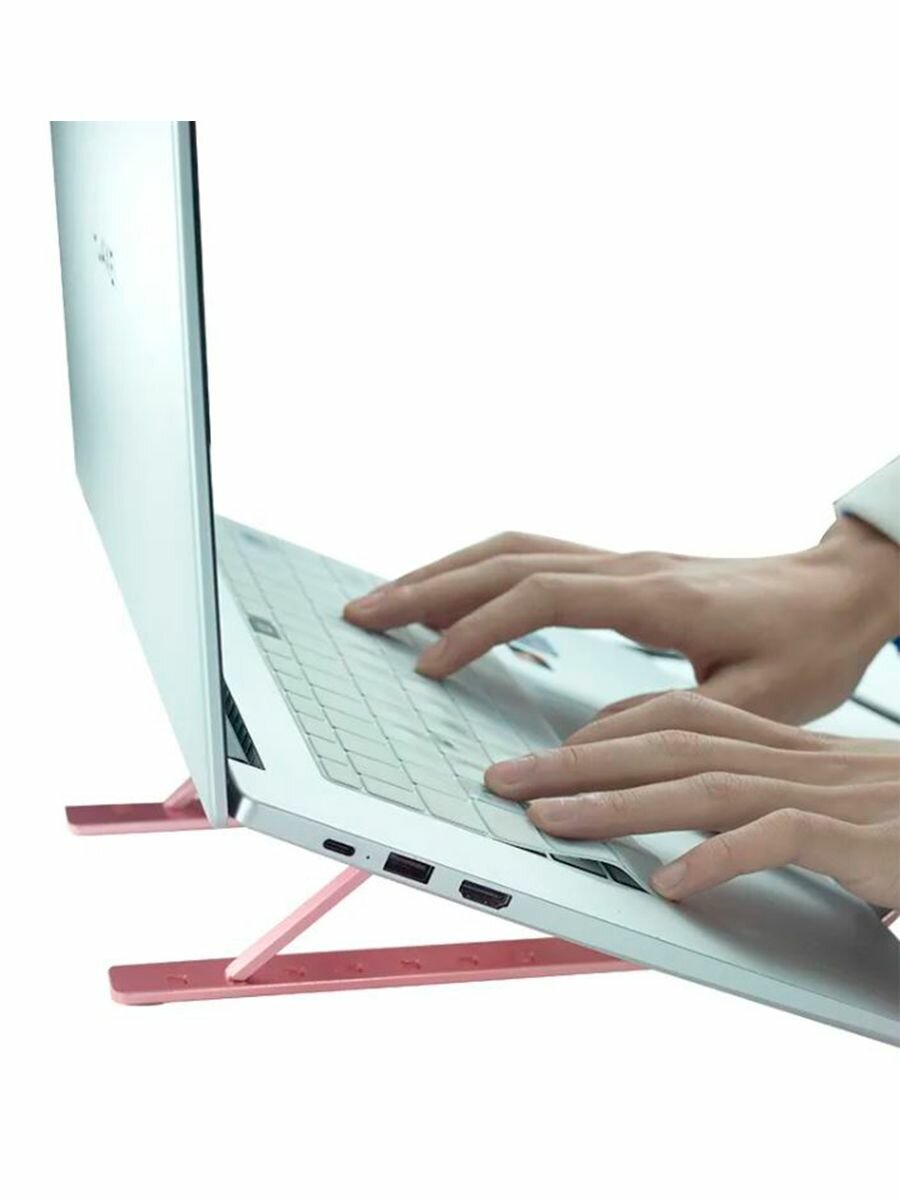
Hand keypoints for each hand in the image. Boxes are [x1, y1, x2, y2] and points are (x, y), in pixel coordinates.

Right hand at [344, 519, 899, 722]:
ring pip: (515, 547)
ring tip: (387, 600)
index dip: (477, 626)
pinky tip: (455, 597)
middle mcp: (632, 568)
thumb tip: (583, 743)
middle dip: (427, 585)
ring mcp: (625, 562)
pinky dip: (480, 571)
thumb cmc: (811, 646)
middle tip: (363, 614)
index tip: (428, 664)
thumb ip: (674, 725)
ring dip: (444, 570)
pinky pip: (535, 556)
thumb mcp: (761, 701)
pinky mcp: (623, 571)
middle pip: (508, 557)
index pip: (543, 595)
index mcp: (660, 598)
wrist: (841, 591)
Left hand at [483, 692, 899, 906]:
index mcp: (787, 746)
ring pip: (706, 784)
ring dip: (620, 805)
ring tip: (550, 822)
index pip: (683, 716)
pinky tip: (672, 884)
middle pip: (670, 744)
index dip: (609, 729)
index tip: (551, 750)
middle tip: (506, 780)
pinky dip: (721, 858)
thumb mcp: (830, 805)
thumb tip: (683, 834)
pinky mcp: (868, 842)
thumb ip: (761, 808)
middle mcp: (799, 759)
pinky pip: (782, 840)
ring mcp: (833, 796)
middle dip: (579, 762)